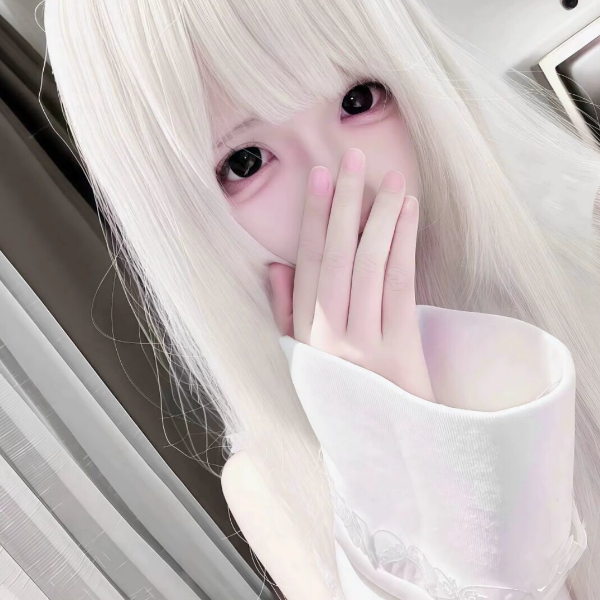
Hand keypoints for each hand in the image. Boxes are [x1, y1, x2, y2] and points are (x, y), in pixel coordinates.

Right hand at [269, 148, 435, 401]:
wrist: (386, 452)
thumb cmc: (344, 401)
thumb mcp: (303, 364)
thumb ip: (287, 315)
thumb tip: (276, 264)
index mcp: (305, 337)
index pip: (306, 265)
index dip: (311, 219)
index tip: (317, 177)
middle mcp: (331, 336)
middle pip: (336, 257)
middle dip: (343, 204)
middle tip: (350, 158)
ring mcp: (366, 342)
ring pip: (370, 266)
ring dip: (379, 217)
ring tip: (388, 177)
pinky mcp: (401, 347)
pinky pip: (400, 286)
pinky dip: (404, 245)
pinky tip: (409, 214)